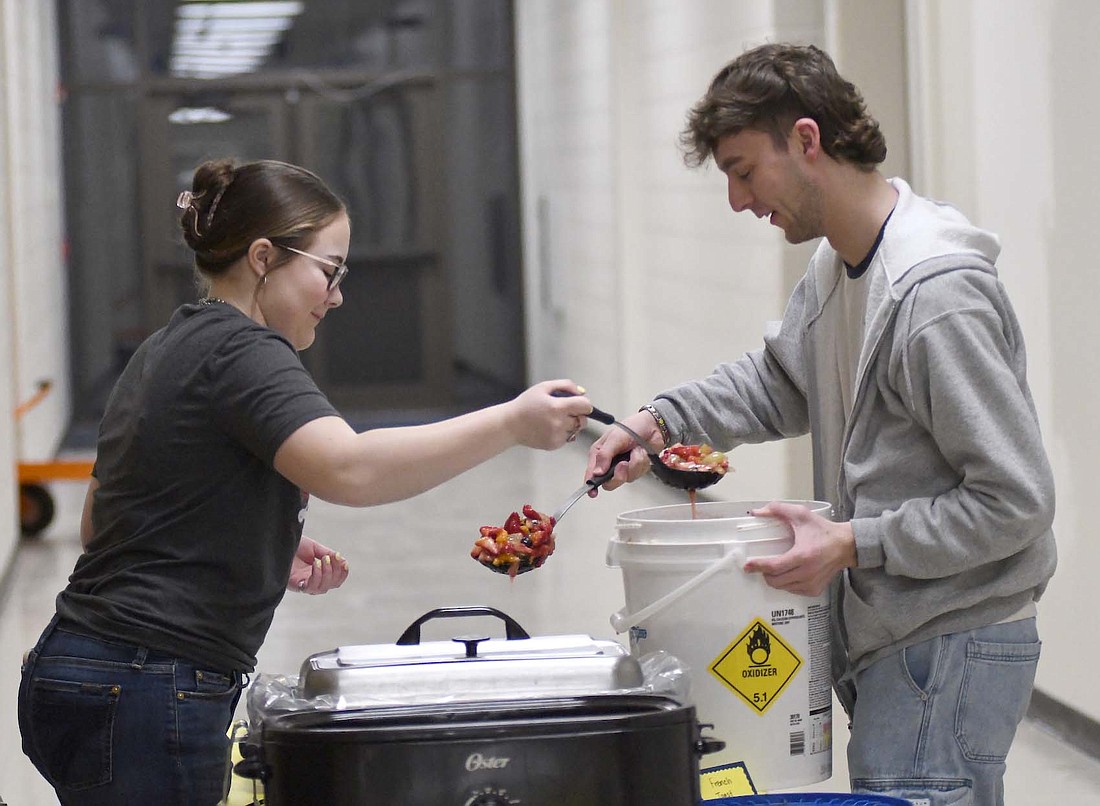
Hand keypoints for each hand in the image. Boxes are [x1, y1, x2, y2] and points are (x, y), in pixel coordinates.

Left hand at [288, 535, 349, 594]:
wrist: (277, 542)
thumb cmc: (294, 546)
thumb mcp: (315, 548)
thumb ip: (328, 555)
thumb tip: (342, 561)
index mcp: (317, 574)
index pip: (335, 581)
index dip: (342, 573)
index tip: (344, 562)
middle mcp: (311, 581)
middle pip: (331, 586)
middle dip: (335, 572)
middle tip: (330, 557)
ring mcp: (302, 584)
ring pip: (322, 588)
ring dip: (327, 574)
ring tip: (323, 559)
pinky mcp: (293, 584)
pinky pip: (309, 587)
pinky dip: (316, 576)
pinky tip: (315, 563)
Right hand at [506, 380, 593, 449]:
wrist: (510, 424)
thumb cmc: (526, 404)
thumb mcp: (543, 387)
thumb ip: (566, 385)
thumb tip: (582, 392)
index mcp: (557, 407)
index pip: (585, 406)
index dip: (584, 404)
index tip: (577, 403)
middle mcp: (559, 423)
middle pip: (583, 420)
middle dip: (577, 414)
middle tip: (563, 411)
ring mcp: (557, 436)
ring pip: (576, 430)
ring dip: (570, 424)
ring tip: (554, 419)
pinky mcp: (554, 445)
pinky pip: (567, 438)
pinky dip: (563, 433)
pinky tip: (549, 428)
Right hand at [584, 410, 661, 492]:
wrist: (653, 426)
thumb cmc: (632, 427)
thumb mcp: (615, 438)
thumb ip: (604, 455)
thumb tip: (597, 472)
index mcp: (599, 454)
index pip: (592, 473)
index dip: (591, 484)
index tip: (593, 492)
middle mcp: (610, 463)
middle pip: (609, 482)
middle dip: (618, 475)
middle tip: (624, 464)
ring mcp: (623, 468)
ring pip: (626, 478)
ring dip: (634, 464)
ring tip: (636, 450)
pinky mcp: (636, 469)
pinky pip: (638, 474)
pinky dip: (642, 463)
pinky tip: (641, 452)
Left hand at [741, 501, 855, 595]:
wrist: (846, 546)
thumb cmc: (823, 530)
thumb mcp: (801, 515)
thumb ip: (778, 510)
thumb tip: (758, 512)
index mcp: (803, 555)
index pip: (774, 566)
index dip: (758, 566)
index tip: (747, 565)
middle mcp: (807, 573)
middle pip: (775, 580)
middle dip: (764, 573)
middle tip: (761, 564)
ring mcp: (811, 583)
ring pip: (782, 587)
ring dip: (774, 578)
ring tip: (775, 567)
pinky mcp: (815, 590)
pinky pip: (792, 590)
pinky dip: (786, 583)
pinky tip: (788, 573)